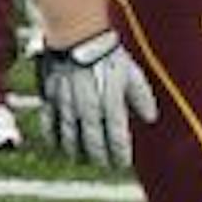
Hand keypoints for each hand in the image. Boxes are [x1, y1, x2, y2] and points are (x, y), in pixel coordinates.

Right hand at [35, 28, 157, 167]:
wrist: (78, 36)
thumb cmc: (108, 55)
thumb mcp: (132, 74)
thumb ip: (142, 98)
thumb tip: (150, 118)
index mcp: (111, 105)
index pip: (117, 138)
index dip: (120, 154)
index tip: (122, 163)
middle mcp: (89, 109)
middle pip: (93, 142)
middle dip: (99, 157)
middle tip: (103, 164)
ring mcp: (68, 105)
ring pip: (71, 137)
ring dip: (76, 151)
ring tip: (80, 160)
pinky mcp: (52, 97)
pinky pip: (50, 122)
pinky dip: (53, 136)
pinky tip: (56, 145)